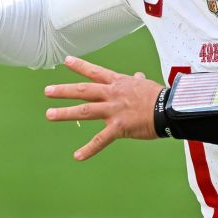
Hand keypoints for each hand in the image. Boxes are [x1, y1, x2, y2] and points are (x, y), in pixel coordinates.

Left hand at [44, 56, 163, 160]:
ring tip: (49, 115)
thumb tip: (137, 76)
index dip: (80, 66)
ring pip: (85, 111)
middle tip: (47, 91)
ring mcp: (114, 110)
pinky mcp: (118, 127)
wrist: (169, 110)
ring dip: (65, 114)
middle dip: (64, 91)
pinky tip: (77, 156)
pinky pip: (100, 139)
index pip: (95, 72)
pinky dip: (88, 149)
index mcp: (119, 83)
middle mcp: (112, 94)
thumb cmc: (160, 98)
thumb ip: (137, 81)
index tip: (66, 61)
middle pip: (83, 90)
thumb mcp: (146, 85)